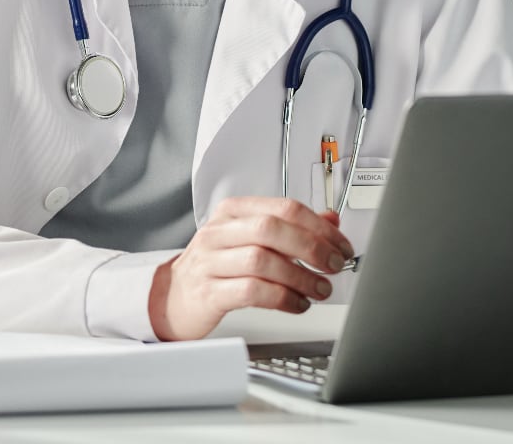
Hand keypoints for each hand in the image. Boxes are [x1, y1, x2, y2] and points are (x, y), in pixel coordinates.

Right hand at [148, 198, 353, 340]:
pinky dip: (282, 299)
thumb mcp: (250, 239)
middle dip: (311, 247)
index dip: (318, 226)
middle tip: (333, 265)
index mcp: (234, 212)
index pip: (283, 207)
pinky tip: (298, 304)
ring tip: (319, 290)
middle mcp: (220, 232)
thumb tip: (330, 220)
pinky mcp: (208, 292)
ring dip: (300, 277)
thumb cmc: (216, 266)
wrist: (172, 297)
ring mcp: (211, 261)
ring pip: (262, 260)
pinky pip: (252, 292)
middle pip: (272, 229)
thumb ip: (290, 228)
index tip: (340, 244)